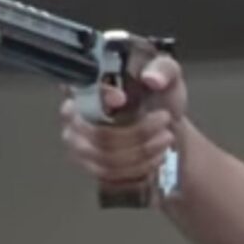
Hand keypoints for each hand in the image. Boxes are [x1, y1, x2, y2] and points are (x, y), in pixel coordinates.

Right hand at [59, 55, 187, 191]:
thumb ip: (163, 68)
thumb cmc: (161, 98)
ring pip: (106, 158)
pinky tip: (157, 157)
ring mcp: (79, 144)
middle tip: (164, 121)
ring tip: (166, 139)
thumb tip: (151, 78)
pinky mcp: (92, 167)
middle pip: (98, 134)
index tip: (123, 99)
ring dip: (143, 152)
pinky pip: (111, 175)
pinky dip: (139, 169)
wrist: (168, 128)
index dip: (99, 97)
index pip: (80, 93)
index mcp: (86, 87)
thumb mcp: (169, 75)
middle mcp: (74, 116)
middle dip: (137, 132)